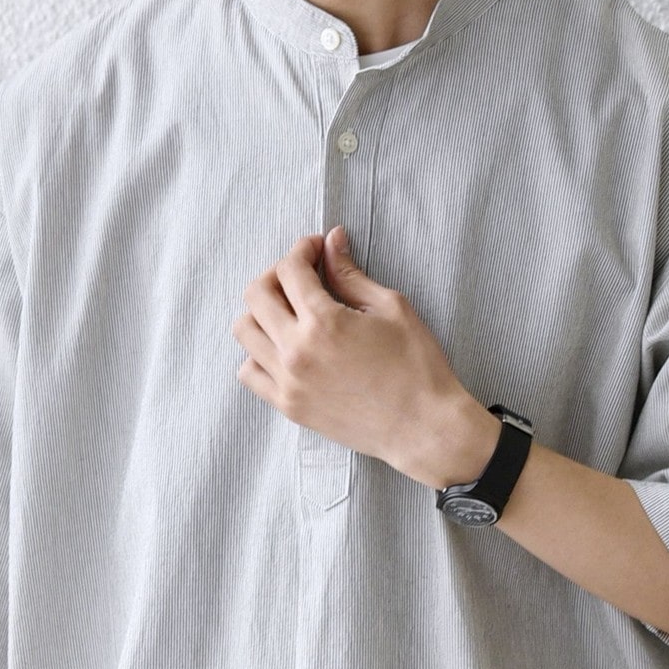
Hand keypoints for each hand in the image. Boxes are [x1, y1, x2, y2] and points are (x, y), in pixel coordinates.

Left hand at [231, 225, 479, 485]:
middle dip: (277, 274)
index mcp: (324, 322)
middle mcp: (297, 352)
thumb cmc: (417, 368)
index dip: (304, 249)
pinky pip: (249, 373)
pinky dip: (258, 353)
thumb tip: (332, 240)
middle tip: (302, 277)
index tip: (318, 250)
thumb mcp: (391, 309)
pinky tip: (285, 349)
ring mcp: (288, 382)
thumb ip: (351, 275)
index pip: (290, 269)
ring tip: (291, 313)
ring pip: (245, 332)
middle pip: (256, 295)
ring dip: (263, 312)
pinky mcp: (289, 407)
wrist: (423, 428)